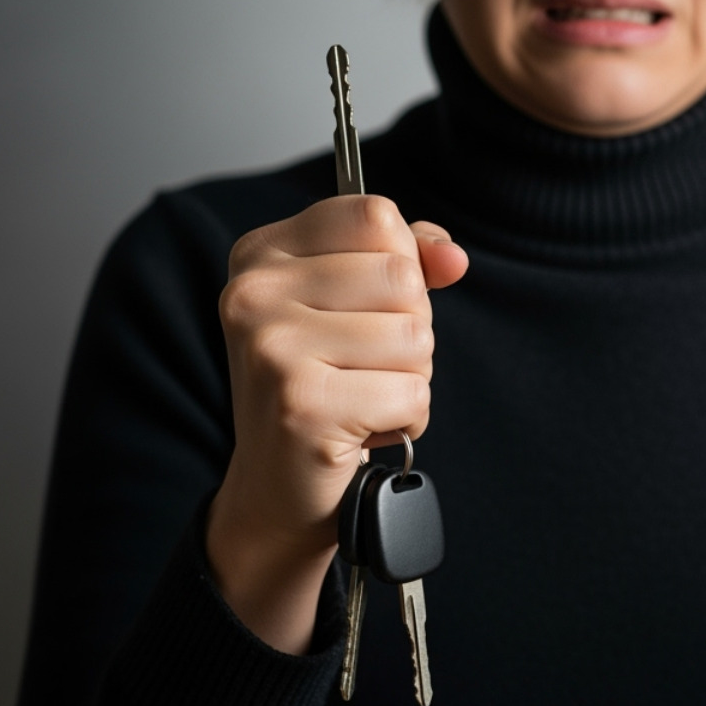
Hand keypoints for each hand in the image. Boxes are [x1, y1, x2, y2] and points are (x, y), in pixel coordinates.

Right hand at [206, 195, 467, 651]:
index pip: (376, 216)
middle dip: (409, 331)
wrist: (280, 489)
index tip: (372, 306)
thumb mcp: (360, 307)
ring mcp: (271, 349)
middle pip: (403, 276)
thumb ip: (409, 259)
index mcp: (263, 254)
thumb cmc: (324, 389)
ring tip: (361, 397)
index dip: (403, 266)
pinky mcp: (301, 405)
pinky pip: (412, 393)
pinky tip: (361, 429)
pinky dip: (406, 419)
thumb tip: (452, 257)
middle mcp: (253, 293)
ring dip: (409, 378)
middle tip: (363, 367)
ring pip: (414, 336)